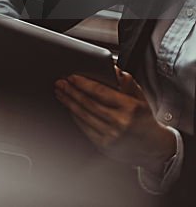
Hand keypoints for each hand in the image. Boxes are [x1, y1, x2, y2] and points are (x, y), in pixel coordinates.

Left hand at [55, 68, 176, 171]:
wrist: (155, 147)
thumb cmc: (144, 118)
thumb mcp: (140, 97)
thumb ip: (126, 82)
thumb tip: (112, 68)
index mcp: (130, 108)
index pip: (101, 92)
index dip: (84, 84)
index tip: (72, 77)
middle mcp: (121, 123)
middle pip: (89, 104)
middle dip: (71, 91)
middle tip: (60, 83)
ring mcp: (112, 136)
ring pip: (84, 116)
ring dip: (69, 102)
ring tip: (60, 93)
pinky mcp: (105, 146)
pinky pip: (85, 128)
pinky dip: (75, 116)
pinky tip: (70, 107)